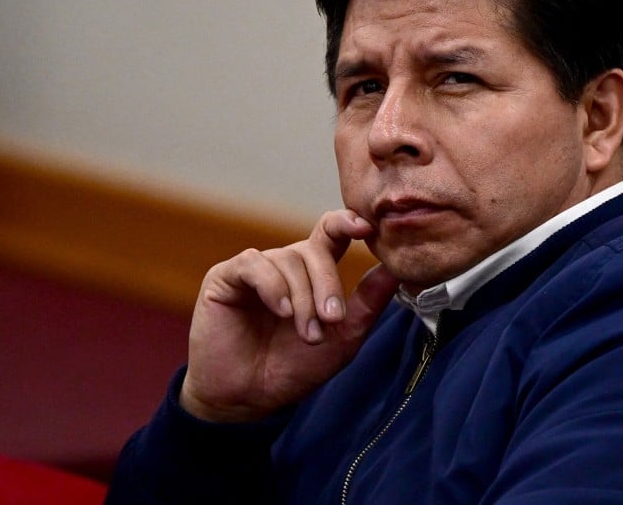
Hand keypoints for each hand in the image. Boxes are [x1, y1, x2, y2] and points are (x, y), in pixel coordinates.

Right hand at [179, 209, 398, 422]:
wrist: (248, 399)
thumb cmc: (295, 367)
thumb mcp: (344, 337)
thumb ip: (368, 302)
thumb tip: (396, 270)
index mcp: (313, 272)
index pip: (332, 233)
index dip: (348, 222)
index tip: (367, 227)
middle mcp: (285, 264)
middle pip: (315, 249)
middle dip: (328, 284)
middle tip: (332, 319)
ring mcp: (256, 269)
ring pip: (287, 259)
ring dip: (302, 299)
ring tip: (307, 333)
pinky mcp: (226, 277)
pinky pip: (254, 264)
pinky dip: (272, 286)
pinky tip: (280, 311)